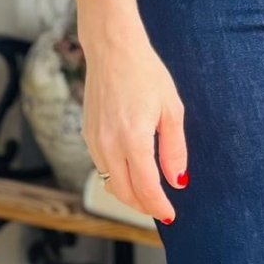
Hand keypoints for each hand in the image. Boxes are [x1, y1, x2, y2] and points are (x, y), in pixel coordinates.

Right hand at [81, 26, 187, 224]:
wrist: (112, 49)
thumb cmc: (145, 72)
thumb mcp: (171, 108)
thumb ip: (174, 148)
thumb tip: (177, 180)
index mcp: (133, 139)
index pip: (146, 188)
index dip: (159, 206)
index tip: (171, 214)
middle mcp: (109, 144)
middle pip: (124, 193)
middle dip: (144, 206)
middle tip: (161, 207)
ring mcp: (94, 140)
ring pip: (110, 182)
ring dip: (129, 193)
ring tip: (148, 192)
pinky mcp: (87, 134)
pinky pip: (101, 166)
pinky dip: (116, 175)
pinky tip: (131, 169)